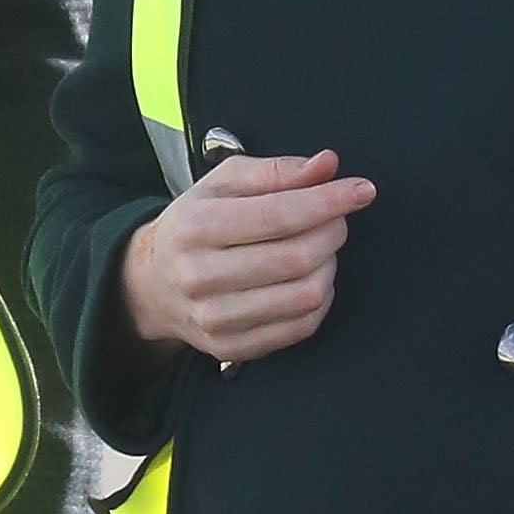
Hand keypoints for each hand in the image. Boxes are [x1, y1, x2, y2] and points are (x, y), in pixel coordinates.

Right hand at [120, 147, 377, 361]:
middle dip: (332, 231)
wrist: (151, 285)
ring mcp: (215, 319)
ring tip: (320, 248)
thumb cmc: (195, 225)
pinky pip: (301, 327)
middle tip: (335, 218)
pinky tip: (310, 279)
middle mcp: (200, 276)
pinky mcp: (232, 348)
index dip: (329, 201)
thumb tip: (327, 165)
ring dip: (329, 266)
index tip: (362, 190)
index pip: (278, 214)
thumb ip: (276, 171)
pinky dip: (320, 299)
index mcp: (195, 227)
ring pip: (305, 295)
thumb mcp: (223, 184)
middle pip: (297, 257)